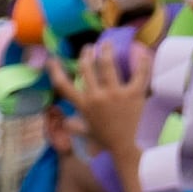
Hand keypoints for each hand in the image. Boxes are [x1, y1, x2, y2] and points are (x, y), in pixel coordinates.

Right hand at [57, 51, 149, 191]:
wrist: (128, 148)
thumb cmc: (107, 140)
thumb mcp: (86, 133)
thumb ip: (74, 125)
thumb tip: (65, 122)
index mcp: (83, 105)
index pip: (63, 85)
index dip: (55, 71)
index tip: (52, 60)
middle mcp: (96, 97)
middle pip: (86, 68)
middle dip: (86, 54)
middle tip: (90, 47)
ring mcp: (115, 94)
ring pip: (107, 65)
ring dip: (106, 51)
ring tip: (107, 43)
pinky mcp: (134, 94)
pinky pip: (138, 73)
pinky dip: (140, 60)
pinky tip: (140, 50)